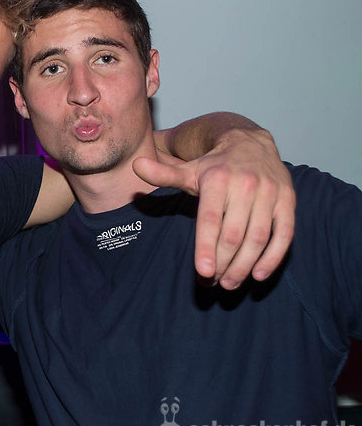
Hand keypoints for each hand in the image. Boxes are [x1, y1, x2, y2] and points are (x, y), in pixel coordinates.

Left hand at [134, 128, 294, 288]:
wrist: (252, 142)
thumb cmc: (215, 166)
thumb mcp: (188, 170)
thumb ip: (163, 175)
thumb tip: (136, 165)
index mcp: (218, 179)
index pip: (211, 219)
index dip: (206, 247)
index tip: (202, 272)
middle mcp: (246, 184)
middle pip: (234, 234)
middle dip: (222, 262)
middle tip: (211, 282)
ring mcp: (270, 193)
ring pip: (258, 237)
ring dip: (244, 265)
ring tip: (229, 283)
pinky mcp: (288, 201)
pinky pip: (284, 234)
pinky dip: (273, 257)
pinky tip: (258, 275)